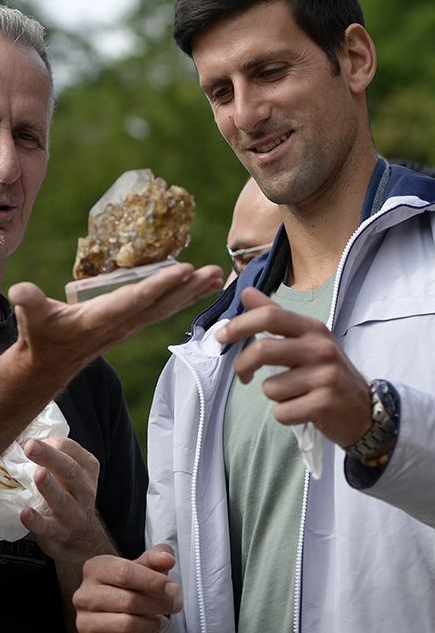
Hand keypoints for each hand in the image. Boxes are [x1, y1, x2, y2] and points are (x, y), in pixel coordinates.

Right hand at [0, 263, 222, 450]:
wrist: (49, 363)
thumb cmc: (40, 335)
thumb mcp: (31, 318)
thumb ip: (29, 304)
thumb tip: (19, 291)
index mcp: (100, 319)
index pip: (135, 299)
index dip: (159, 285)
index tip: (184, 270)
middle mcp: (122, 324)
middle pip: (161, 304)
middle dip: (188, 288)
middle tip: (214, 272)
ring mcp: (131, 325)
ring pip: (168, 307)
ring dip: (193, 292)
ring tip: (217, 277)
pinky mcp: (134, 324)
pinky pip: (165, 309)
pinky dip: (185, 297)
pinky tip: (201, 287)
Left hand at [20, 436, 111, 563]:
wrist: (82, 537)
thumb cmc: (71, 498)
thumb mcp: (73, 476)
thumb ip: (57, 459)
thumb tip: (27, 441)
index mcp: (87, 469)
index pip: (71, 450)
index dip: (50, 444)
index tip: (29, 441)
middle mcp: (84, 489)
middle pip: (69, 470)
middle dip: (50, 457)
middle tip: (31, 446)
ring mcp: (74, 511)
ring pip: (62, 498)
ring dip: (49, 486)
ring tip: (37, 475)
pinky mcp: (60, 532)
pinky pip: (48, 526)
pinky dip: (37, 520)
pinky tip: (25, 512)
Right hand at [74, 544, 182, 632]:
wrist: (109, 606)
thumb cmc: (131, 581)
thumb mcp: (144, 563)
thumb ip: (158, 556)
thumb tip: (167, 559)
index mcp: (96, 568)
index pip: (126, 573)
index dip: (154, 581)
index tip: (173, 588)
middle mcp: (85, 595)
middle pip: (128, 601)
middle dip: (159, 604)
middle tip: (174, 605)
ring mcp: (84, 622)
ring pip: (126, 626)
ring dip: (152, 625)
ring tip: (161, 620)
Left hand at [216, 287, 371, 446]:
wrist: (365, 410)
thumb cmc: (329, 373)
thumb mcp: (308, 340)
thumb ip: (276, 317)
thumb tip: (246, 292)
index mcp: (314, 329)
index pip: (272, 316)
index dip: (240, 324)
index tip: (222, 336)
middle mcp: (321, 349)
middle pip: (263, 350)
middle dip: (243, 365)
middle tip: (243, 375)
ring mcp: (325, 377)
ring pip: (270, 388)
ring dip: (275, 395)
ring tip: (295, 394)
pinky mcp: (324, 404)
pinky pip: (282, 412)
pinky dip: (286, 415)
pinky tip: (303, 410)